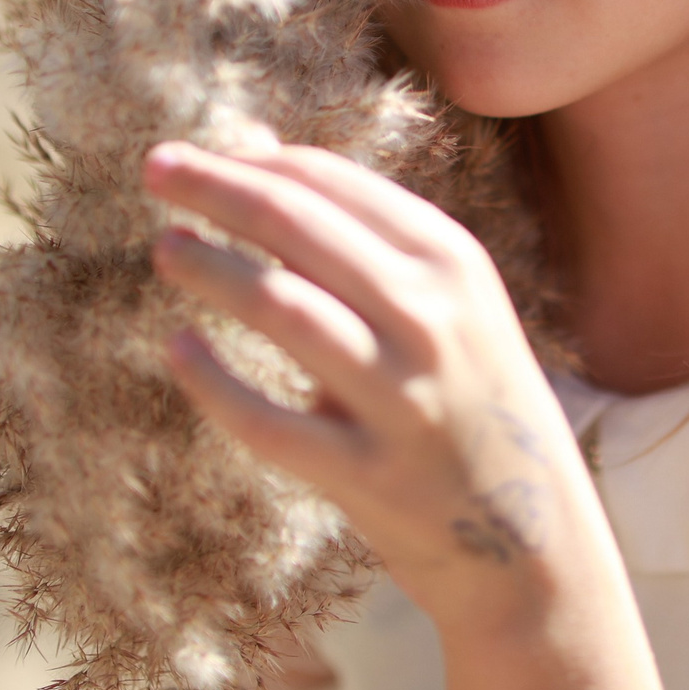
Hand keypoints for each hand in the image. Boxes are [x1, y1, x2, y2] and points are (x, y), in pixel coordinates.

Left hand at [143, 139, 668, 689]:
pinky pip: (264, 419)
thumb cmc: (470, 400)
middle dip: (216, 189)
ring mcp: (400, 397)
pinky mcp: (367, 474)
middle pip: (297, 226)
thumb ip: (358, 237)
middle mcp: (429, 317)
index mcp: (452, 260)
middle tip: (155, 168)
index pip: (331, 183)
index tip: (198, 154)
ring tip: (166, 248)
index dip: (253, 161)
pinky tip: (179, 350)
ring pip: (278, 307)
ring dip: (209, 268)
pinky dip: (211, 380)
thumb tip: (253, 151)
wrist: (533, 538)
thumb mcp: (444, 305)